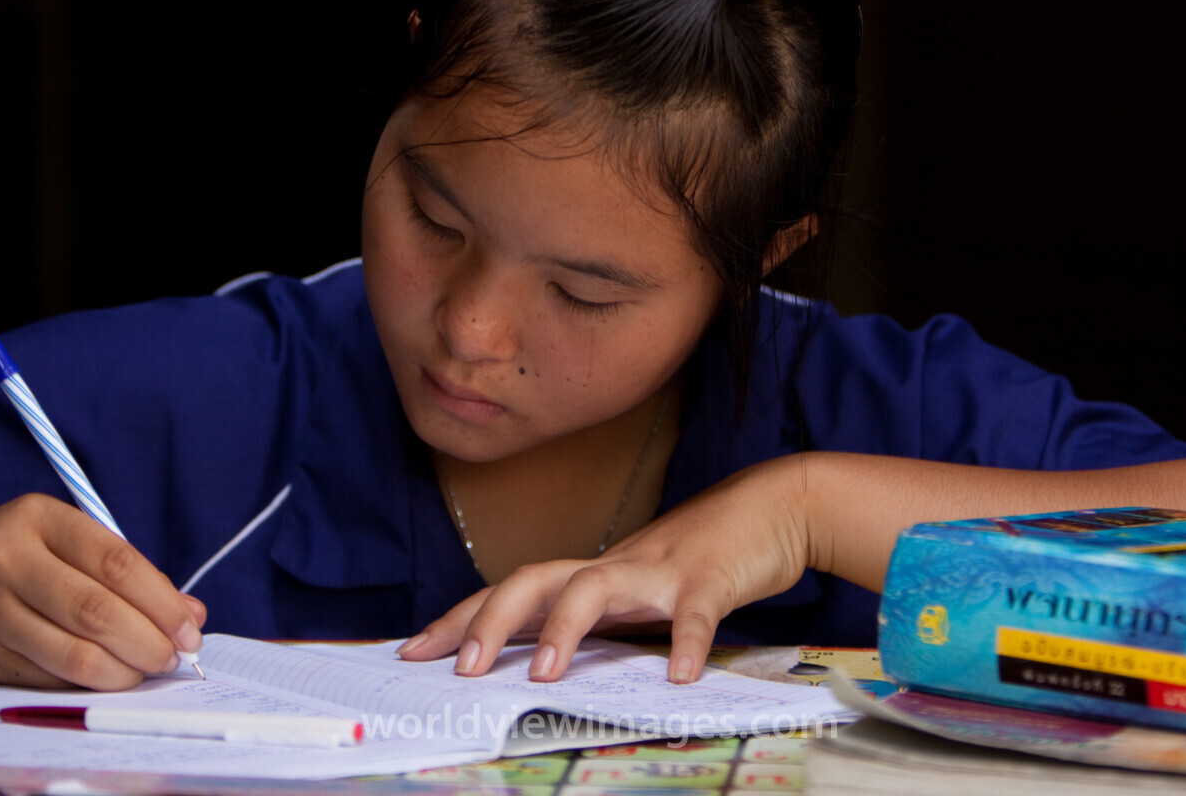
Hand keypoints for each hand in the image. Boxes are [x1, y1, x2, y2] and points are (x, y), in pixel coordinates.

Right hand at [0, 494, 204, 688]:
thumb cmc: (19, 557)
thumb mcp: (67, 541)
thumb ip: (129, 572)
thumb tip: (192, 614)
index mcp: (39, 518)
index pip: (117, 562)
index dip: (162, 601)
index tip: (190, 627)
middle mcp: (6, 560)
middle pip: (97, 611)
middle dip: (148, 641)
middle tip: (174, 656)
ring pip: (74, 653)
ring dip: (124, 671)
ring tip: (147, 670)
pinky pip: (51, 677)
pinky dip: (91, 683)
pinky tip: (110, 678)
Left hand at [398, 457, 810, 682]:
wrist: (772, 507)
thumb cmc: (702, 556)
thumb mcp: (640, 592)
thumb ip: (599, 621)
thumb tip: (539, 661)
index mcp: (593, 573)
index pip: (509, 590)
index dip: (459, 618)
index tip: (413, 651)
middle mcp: (615, 567)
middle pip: (535, 578)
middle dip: (489, 620)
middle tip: (458, 669)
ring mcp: (660, 570)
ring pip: (597, 587)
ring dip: (563, 628)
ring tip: (541, 675)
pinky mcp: (711, 579)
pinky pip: (696, 613)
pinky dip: (688, 645)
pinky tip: (680, 677)